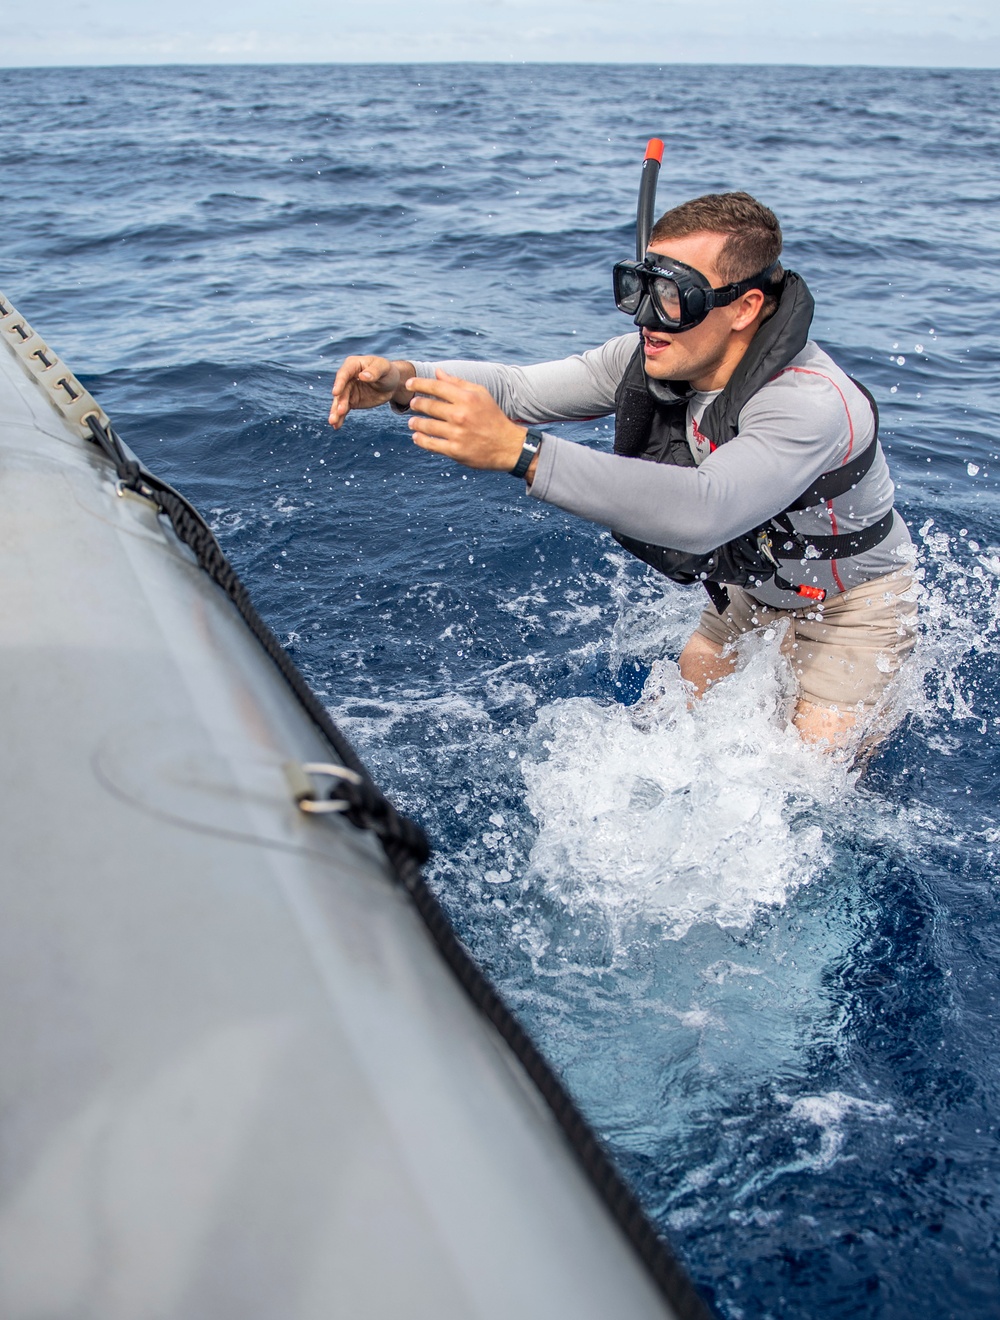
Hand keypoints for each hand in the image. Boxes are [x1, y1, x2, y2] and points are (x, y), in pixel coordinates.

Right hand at [329, 355, 414, 428]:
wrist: (391, 383)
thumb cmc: (387, 371)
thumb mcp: (384, 368)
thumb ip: (374, 371)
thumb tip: (362, 376)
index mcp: (353, 365)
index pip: (344, 374)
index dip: (339, 383)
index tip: (335, 392)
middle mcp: (347, 377)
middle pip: (341, 390)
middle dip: (338, 402)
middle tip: (338, 412)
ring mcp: (348, 390)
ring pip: (340, 402)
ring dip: (336, 412)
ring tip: (333, 422)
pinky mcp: (351, 401)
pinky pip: (344, 410)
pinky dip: (340, 418)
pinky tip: (337, 426)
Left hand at [406, 370, 532, 474]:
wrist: (507, 446)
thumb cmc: (492, 417)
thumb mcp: (480, 394)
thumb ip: (457, 382)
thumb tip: (437, 372)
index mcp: (467, 398)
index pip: (436, 387)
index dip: (419, 384)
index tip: (409, 384)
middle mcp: (460, 415)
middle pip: (429, 406)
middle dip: (416, 404)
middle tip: (412, 404)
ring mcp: (457, 434)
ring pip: (427, 426)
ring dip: (416, 423)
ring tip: (412, 422)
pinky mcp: (455, 451)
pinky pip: (431, 444)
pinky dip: (421, 440)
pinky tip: (417, 436)